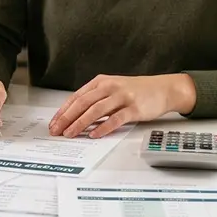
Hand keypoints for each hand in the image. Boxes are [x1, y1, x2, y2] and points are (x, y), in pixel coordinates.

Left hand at [49, 73, 195, 138]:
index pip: (77, 97)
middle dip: (67, 118)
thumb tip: (75, 116)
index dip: (63, 111)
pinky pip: (115, 119)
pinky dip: (103, 127)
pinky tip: (94, 134)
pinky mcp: (133, 108)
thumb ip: (95, 99)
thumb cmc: (135, 91)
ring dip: (80, 123)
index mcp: (101, 82)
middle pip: (83, 103)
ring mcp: (122, 97)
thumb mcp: (112, 88)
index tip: (54, 122)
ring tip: (70, 134)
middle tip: (57, 130)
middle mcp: (110, 87)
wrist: (162, 89)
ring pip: (96, 110)